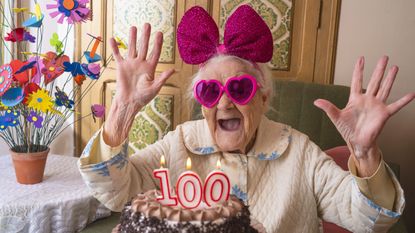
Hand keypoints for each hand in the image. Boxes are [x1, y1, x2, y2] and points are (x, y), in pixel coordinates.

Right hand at [110, 24, 173, 107]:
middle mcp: (141, 63)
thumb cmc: (143, 97)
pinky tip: (112, 39)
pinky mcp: (121, 67)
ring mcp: (131, 64)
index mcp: (150, 68)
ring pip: (132, 48)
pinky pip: (117, 55)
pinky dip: (114, 48)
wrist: (129, 102)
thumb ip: (163, 78)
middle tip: (147, 25)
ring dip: (132, 38)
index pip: (155, 53)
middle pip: (144, 47)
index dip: (158, 44)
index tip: (160, 33)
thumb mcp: (155, 88)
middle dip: (145, 36)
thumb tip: (174, 70)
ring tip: (133, 27)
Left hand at [314, 56, 414, 174]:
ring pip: (385, 89)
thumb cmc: (347, 130)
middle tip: (384, 57)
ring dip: (390, 78)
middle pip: (374, 81)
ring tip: (395, 67)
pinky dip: (404, 101)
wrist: (357, 142)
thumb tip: (316, 101)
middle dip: (379, 69)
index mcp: (355, 99)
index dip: (359, 70)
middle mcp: (367, 100)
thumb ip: (328, 108)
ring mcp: (377, 106)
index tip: (361, 58)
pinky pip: (396, 106)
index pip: (357, 81)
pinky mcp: (384, 114)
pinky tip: (412, 94)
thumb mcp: (336, 117)